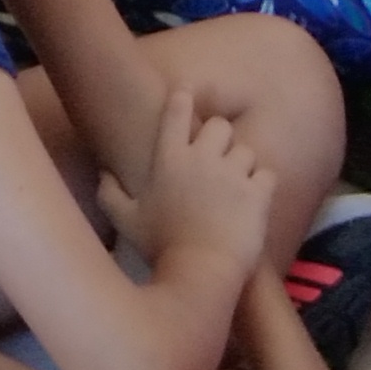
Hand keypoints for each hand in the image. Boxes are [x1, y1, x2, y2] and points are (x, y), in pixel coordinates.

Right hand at [114, 88, 276, 279]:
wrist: (202, 271)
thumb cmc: (161, 246)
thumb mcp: (125, 221)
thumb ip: (109, 194)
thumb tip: (103, 174)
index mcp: (169, 158)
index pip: (177, 110)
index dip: (183, 100)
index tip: (186, 98)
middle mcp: (202, 158)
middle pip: (219, 125)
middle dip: (220, 139)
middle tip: (216, 158)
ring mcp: (232, 174)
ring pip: (246, 151)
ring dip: (241, 165)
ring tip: (237, 184)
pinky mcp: (257, 194)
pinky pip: (267, 175)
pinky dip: (262, 185)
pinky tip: (254, 199)